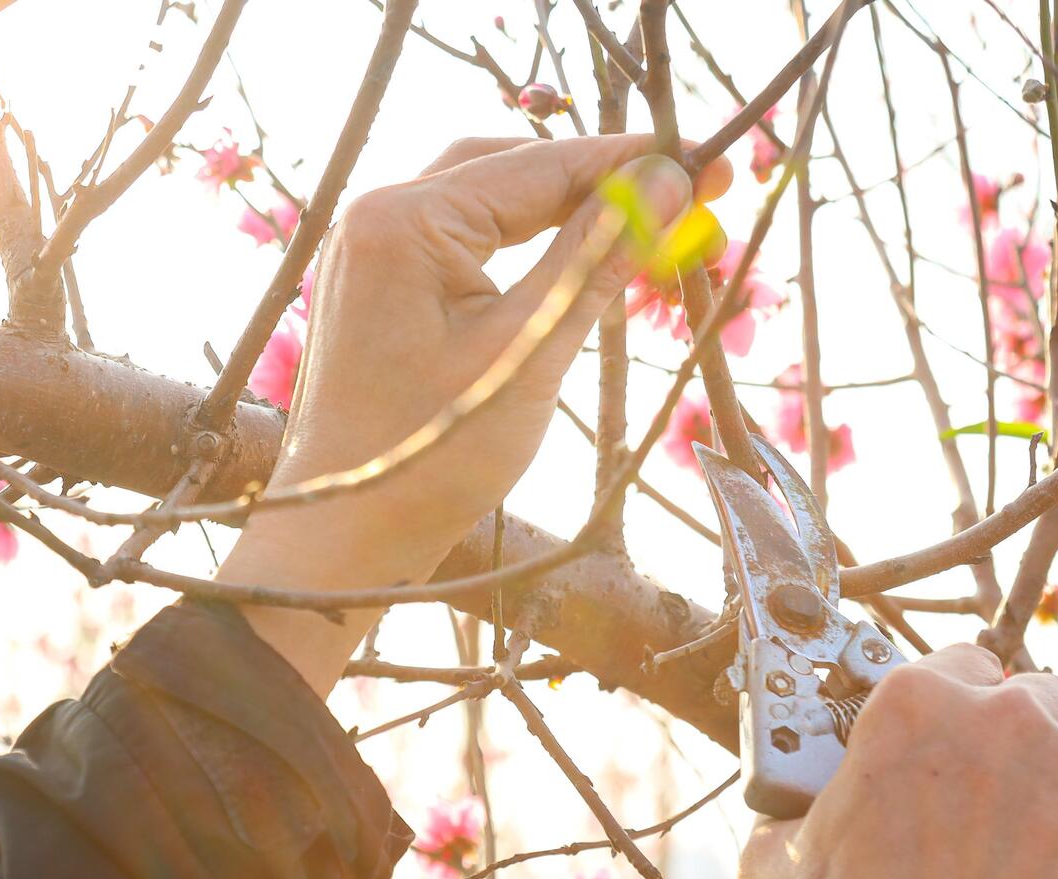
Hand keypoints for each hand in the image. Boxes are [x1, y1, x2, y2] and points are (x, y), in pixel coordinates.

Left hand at [217, 136, 731, 692]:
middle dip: (602, 179)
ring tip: (645, 224)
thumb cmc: (433, 459)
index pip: (541, 165)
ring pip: (488, 199)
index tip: (711, 159)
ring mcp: (372, 250)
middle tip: (690, 193)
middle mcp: (377, 215)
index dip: (632, 162)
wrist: (346, 539)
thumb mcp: (532, 352)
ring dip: (566, 208)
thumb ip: (597, 257)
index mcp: (404, 221)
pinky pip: (464, 239)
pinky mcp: (380, 287)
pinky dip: (526, 243)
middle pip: (512, 168)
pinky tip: (577, 259)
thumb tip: (669, 184)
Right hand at [736, 644, 1057, 878]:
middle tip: (1001, 816)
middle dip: (1025, 747)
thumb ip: (790, 817)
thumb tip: (794, 815)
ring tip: (1046, 866)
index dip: (961, 709)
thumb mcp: (774, 872)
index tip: (958, 751)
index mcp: (914, 704)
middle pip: (1038, 700)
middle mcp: (1006, 715)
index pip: (961, 665)